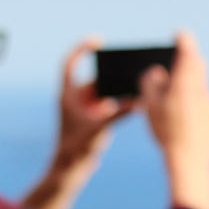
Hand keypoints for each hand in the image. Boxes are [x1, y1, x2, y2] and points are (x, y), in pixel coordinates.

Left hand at [53, 36, 136, 172]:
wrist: (71, 168)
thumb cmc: (77, 148)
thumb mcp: (100, 129)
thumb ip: (120, 113)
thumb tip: (140, 101)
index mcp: (68, 96)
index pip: (70, 64)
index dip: (81, 49)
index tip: (98, 40)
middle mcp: (75, 99)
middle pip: (96, 77)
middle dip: (113, 74)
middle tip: (132, 68)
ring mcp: (84, 107)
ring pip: (104, 90)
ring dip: (119, 88)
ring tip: (138, 84)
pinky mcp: (93, 116)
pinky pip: (109, 101)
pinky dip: (121, 100)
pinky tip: (139, 100)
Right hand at [139, 30, 208, 208]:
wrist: (190, 157)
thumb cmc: (166, 129)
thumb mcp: (149, 104)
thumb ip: (150, 83)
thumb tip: (156, 72)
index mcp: (185, 81)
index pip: (187, 52)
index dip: (182, 41)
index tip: (179, 34)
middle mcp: (200, 88)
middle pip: (196, 66)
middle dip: (186, 60)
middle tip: (176, 57)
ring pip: (198, 84)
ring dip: (187, 81)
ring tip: (171, 89)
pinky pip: (201, 100)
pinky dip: (190, 99)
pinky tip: (179, 114)